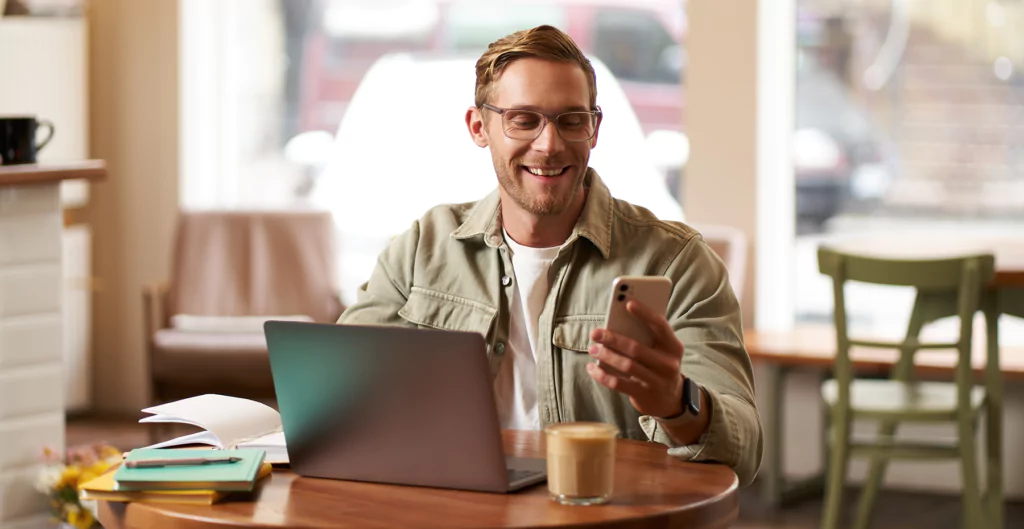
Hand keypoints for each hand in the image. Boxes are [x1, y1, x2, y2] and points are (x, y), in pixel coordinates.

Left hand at [586, 299, 684, 418]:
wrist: (671, 400)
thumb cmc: (660, 365)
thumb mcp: (662, 350)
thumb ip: (647, 337)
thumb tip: (617, 322)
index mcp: (674, 347)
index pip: (660, 326)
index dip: (645, 313)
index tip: (628, 303)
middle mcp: (668, 364)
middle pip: (636, 348)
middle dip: (613, 339)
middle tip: (595, 333)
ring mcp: (656, 381)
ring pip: (626, 366)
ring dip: (606, 356)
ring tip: (592, 349)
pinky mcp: (643, 395)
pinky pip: (618, 384)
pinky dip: (602, 375)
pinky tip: (592, 368)